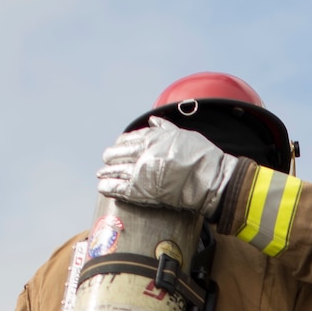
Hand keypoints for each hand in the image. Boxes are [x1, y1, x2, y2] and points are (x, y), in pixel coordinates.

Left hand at [96, 117, 239, 215]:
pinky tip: (103, 187)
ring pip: (116, 170)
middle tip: (106, 161)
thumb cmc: (202, 157)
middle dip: (111, 157)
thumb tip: (153, 120)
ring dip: (106, 172)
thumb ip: (165, 128)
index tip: (118, 146)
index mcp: (152, 138)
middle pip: (118, 153)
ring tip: (101, 174)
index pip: (129, 139)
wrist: (210, 178)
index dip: (121, 143)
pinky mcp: (141, 191)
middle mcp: (143, 153)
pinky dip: (109, 187)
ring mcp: (141, 172)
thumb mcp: (183, 134)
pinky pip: (119, 188)